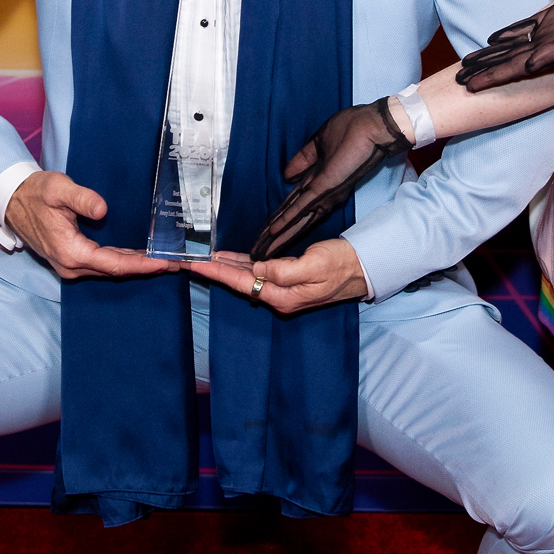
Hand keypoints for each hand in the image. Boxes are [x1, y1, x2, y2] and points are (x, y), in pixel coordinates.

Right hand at [3, 170, 180, 279]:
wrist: (13, 200)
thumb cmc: (36, 193)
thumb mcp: (58, 189)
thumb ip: (81, 198)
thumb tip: (103, 210)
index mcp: (71, 252)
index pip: (115, 264)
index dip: (143, 264)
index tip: (166, 262)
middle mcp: (72, 265)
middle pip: (117, 270)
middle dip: (147, 267)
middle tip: (177, 262)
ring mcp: (71, 265)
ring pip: (111, 269)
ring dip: (137, 265)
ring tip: (166, 260)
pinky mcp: (72, 260)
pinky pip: (103, 264)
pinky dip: (123, 261)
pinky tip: (141, 256)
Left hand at [188, 240, 369, 314]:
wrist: (364, 266)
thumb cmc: (341, 264)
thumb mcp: (312, 266)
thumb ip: (281, 271)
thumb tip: (256, 269)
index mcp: (282, 297)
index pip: (240, 282)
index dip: (216, 271)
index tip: (195, 264)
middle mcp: (279, 296)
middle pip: (238, 281)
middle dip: (213, 270)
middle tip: (188, 260)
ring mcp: (283, 288)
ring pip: (246, 276)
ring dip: (224, 266)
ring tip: (202, 257)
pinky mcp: (288, 277)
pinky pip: (258, 271)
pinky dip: (241, 264)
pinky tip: (229, 258)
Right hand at [249, 98, 410, 260]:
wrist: (376, 127)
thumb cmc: (354, 130)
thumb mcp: (321, 143)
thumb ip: (303, 159)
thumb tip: (286, 174)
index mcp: (319, 182)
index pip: (293, 206)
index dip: (277, 221)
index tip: (263, 235)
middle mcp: (320, 193)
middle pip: (292, 220)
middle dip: (273, 238)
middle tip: (256, 254)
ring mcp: (323, 193)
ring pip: (295, 220)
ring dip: (276, 237)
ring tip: (260, 252)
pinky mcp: (326, 188)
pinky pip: (302, 207)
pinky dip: (286, 219)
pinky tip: (273, 231)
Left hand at [456, 0, 553, 89]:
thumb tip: (529, 65)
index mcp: (548, 58)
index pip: (511, 69)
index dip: (490, 77)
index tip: (470, 87)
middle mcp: (543, 49)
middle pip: (504, 60)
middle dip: (482, 69)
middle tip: (457, 78)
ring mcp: (545, 35)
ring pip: (510, 46)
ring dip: (489, 54)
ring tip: (467, 62)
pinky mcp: (551, 20)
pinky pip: (524, 29)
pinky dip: (507, 33)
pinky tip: (491, 39)